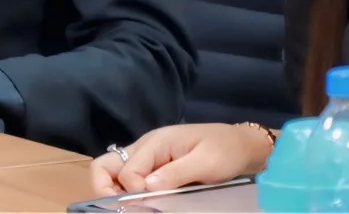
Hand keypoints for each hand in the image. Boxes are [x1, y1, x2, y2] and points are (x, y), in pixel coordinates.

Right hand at [88, 123, 272, 195]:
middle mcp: (146, 148)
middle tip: (123, 209)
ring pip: (114, 173)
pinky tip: (142, 204)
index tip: (150, 201)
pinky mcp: (155, 168)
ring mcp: (148, 158)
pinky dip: (129, 193)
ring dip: (116, 193)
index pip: (127, 169)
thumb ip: (174, 173)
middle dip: (106, 189)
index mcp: (156, 142)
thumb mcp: (205, 163)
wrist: (242, 146)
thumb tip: (144, 187)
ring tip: (132, 208)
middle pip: (106, 165)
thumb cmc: (225, 151)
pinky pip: (130, 179)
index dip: (133, 190)